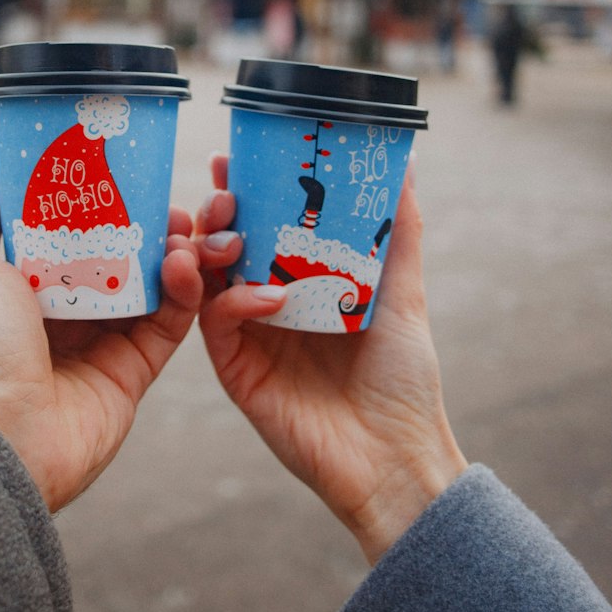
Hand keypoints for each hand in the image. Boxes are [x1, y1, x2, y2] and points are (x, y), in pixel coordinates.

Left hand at [0, 163, 202, 512]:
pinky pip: (168, 325)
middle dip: (145, 223)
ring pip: (149, 286)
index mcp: (17, 285)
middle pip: (115, 256)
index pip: (68, 231)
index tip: (125, 167)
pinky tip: (184, 262)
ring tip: (185, 225)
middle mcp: (58, 313)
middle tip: (169, 195)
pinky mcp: (132, 374)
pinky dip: (183, 292)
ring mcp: (97, 344)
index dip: (97, 200)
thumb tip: (3, 157)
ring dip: (172, 251)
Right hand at [196, 156, 466, 562]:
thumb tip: (405, 165)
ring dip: (212, 247)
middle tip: (226, 188)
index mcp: (299, 284)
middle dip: (217, 211)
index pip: (260, 226)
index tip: (234, 155)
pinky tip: (268, 294)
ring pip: (207, 280)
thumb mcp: (404, 294)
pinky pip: (218, 323)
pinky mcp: (238, 372)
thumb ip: (398, 233)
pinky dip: (235, 300)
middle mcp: (267, 307)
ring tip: (232, 228)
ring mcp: (249, 338)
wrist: (396, 455)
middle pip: (223, 246)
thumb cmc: (403, 380)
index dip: (242, 190)